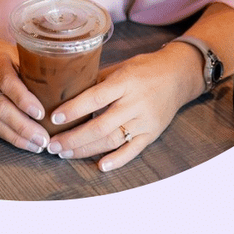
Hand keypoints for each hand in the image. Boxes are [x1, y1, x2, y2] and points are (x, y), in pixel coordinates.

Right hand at [0, 34, 49, 152]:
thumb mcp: (13, 50)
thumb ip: (33, 65)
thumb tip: (65, 81)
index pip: (8, 82)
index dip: (24, 99)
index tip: (41, 113)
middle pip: (0, 107)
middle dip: (23, 126)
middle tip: (44, 138)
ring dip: (17, 136)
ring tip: (38, 145)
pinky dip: (8, 137)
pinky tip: (25, 143)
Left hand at [45, 40, 205, 170]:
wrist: (180, 75)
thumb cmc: (146, 68)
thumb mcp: (121, 67)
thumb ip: (97, 81)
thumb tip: (66, 93)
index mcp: (126, 82)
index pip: (96, 98)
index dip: (74, 110)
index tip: (54, 119)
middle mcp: (136, 103)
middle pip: (101, 126)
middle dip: (73, 138)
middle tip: (52, 145)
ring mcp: (146, 120)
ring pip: (112, 140)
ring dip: (86, 150)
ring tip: (65, 153)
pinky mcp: (152, 133)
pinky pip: (133, 150)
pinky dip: (117, 160)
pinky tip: (100, 166)